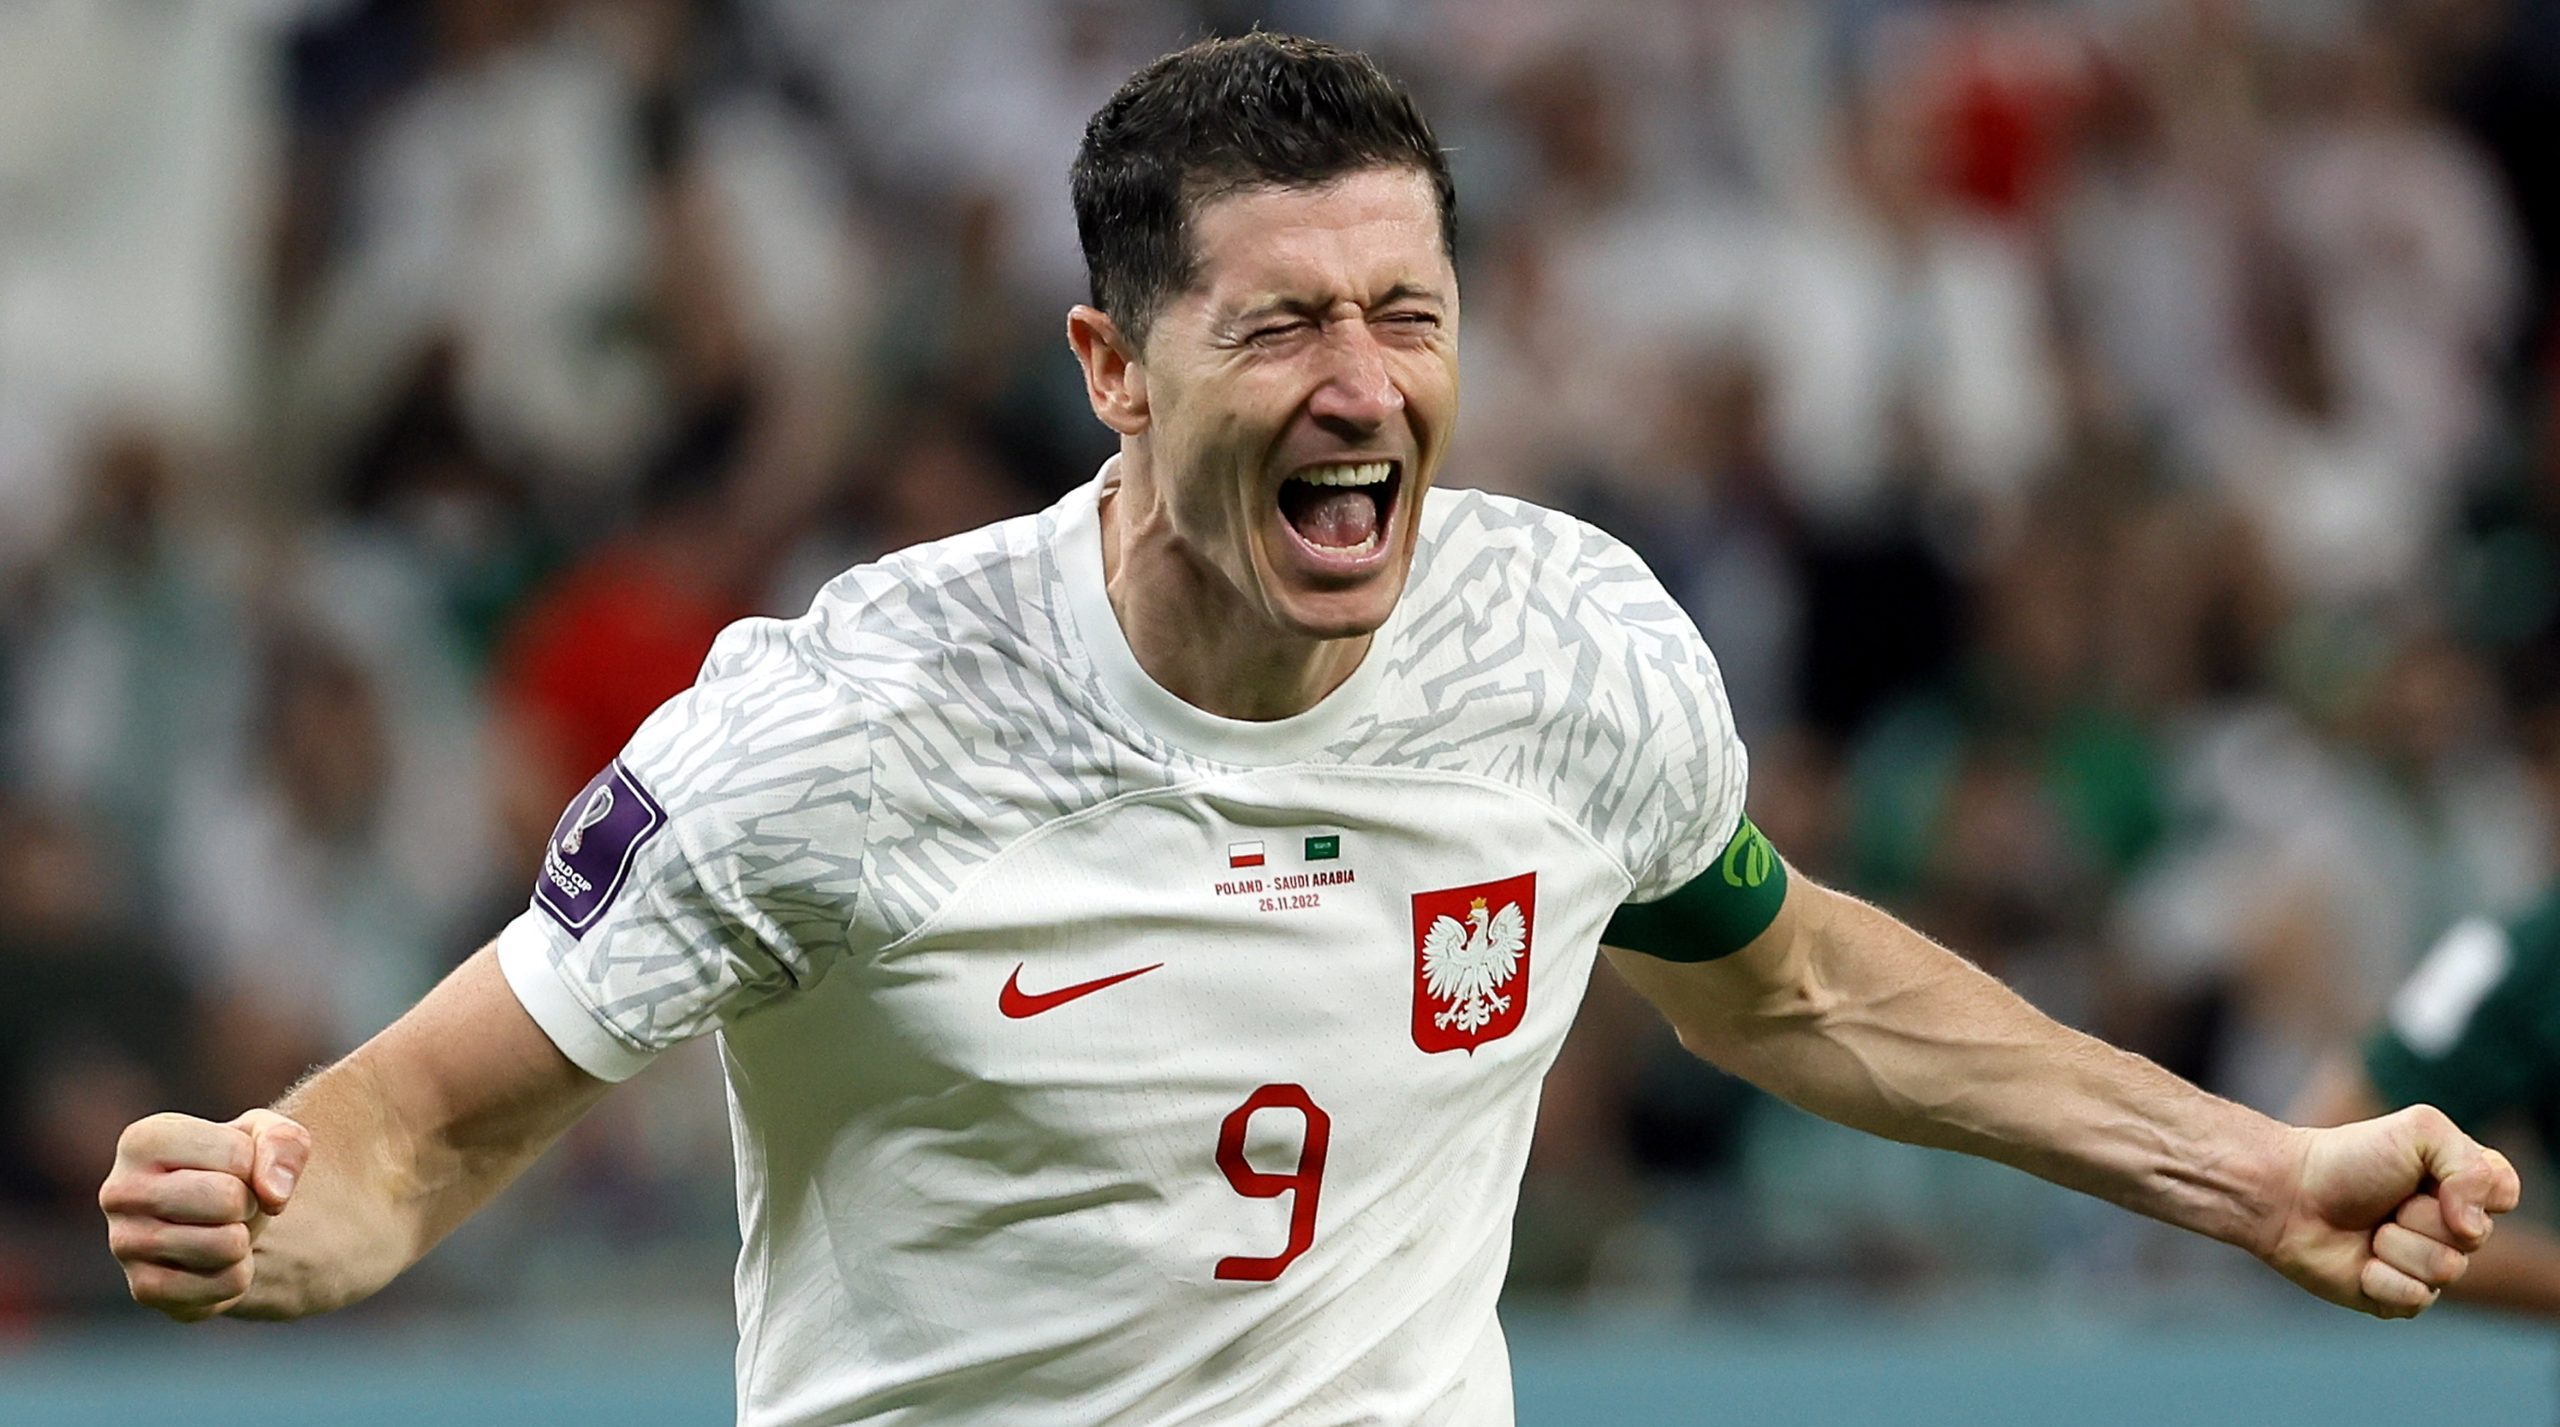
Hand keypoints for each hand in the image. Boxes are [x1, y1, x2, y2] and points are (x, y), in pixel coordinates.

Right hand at [100, 1109, 310, 1320]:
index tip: (233, 1168)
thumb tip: (274, 1195)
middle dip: (247, 1202)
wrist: (219, 1219)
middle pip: (227, 1199)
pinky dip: (238, 1274)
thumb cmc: (236, 1166)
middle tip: (229, 1203)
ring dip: (242, 1239)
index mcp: (143, 1140)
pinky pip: (226, 1285)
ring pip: (227, 1245)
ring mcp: (125, 1244)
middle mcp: (120, 1192)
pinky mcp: (145, 1290)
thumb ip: (283, 1143)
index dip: (255, 1164)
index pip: (237, 1155)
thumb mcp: (269, 1135)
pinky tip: (213, 1260)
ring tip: (219, 1228)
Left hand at [2263, 1105, 2520, 1317]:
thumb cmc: (2348, 1159)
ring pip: (2446, 1271)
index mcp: (2461, 1185)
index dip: (2470, 1189)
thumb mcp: (2419, 1132)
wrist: (2287, 1193)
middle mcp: (2451, 1228)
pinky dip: (2381, 1278)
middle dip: (2421, 1215)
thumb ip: (2471, 1167)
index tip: (2424, 1176)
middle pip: (2475, 1238)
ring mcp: (2425, 1265)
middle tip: (2386, 1202)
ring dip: (2398, 1246)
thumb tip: (2473, 1229)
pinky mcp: (2397, 1297)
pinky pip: (2416, 1299)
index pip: (2505, 1194)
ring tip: (2369, 1230)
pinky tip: (2359, 1262)